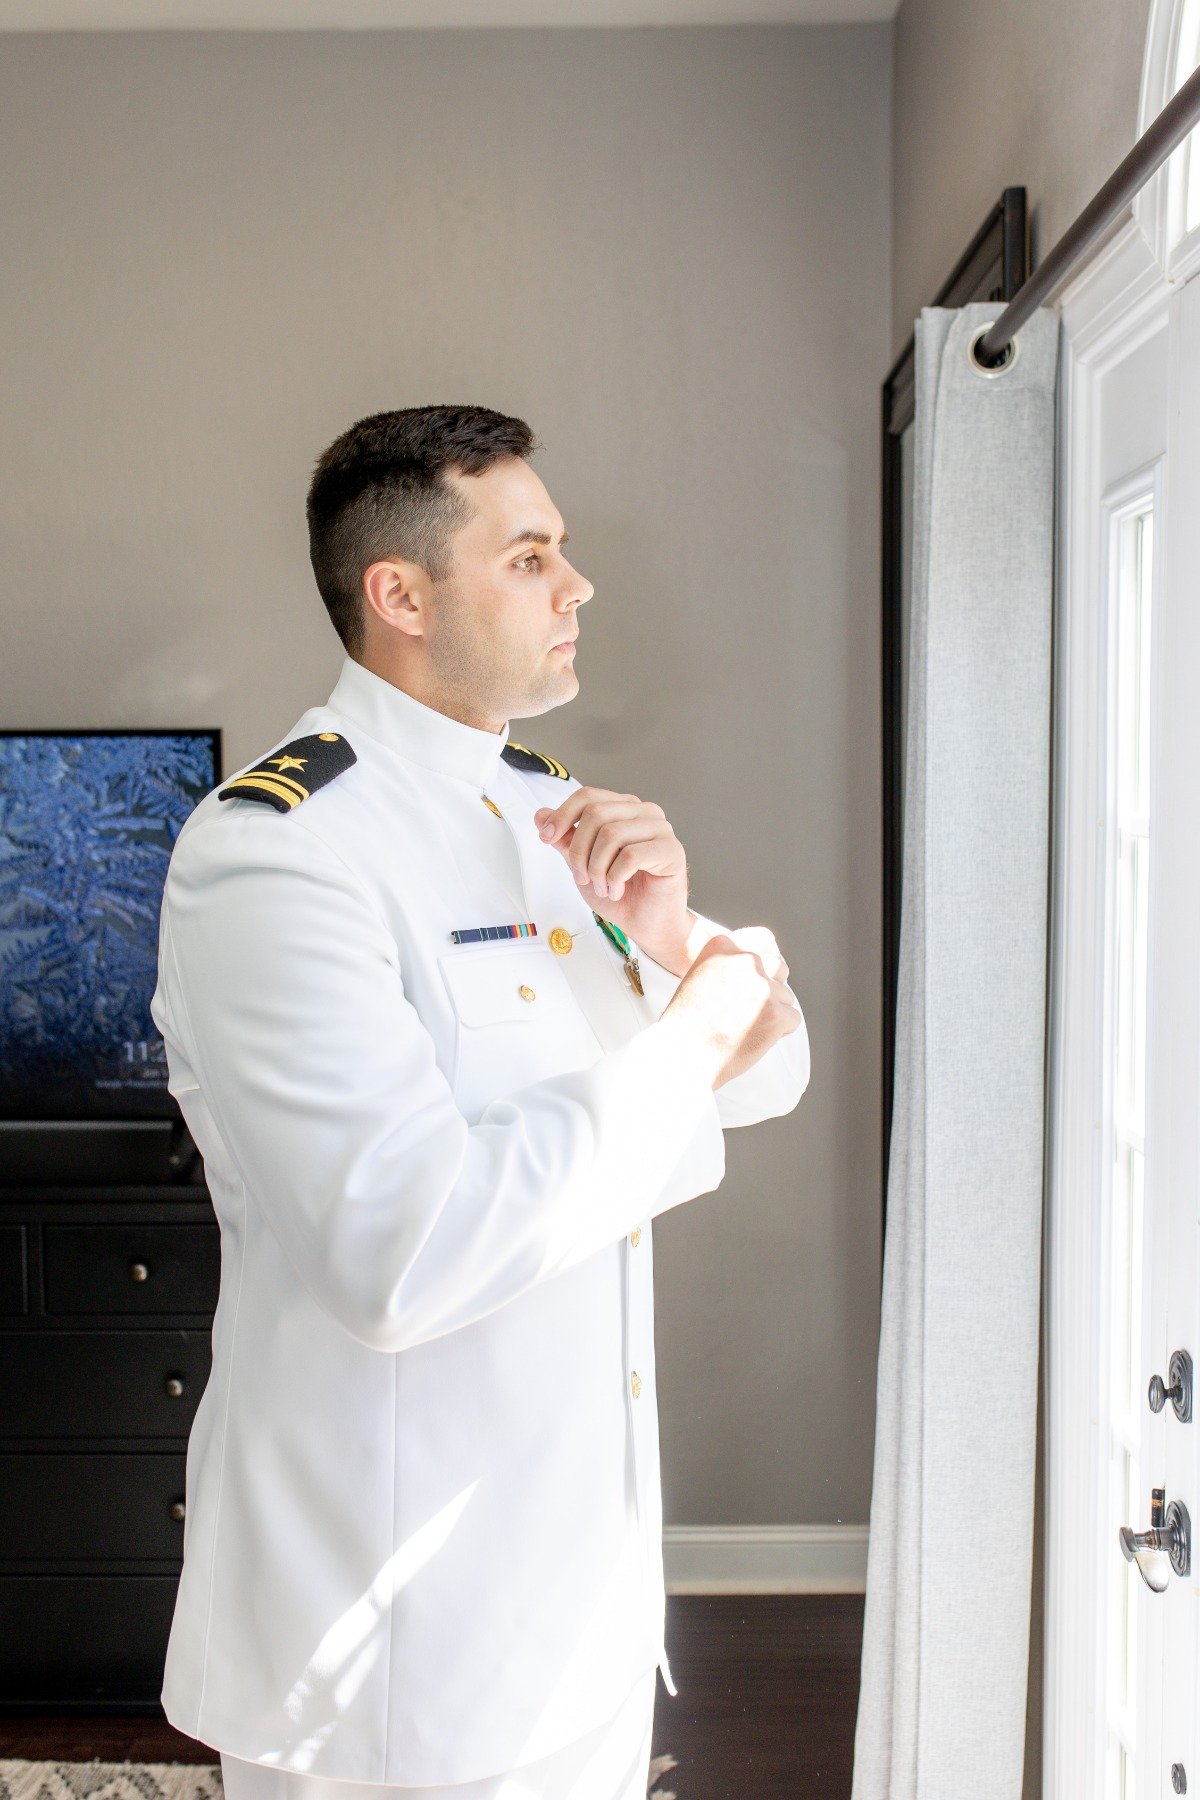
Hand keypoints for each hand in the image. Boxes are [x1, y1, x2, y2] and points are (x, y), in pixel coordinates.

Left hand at [533, 786, 691, 967]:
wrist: (646, 924)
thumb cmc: (622, 893)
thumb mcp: (583, 864)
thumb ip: (565, 839)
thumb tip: (541, 815)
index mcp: (625, 809)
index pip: (588, 797)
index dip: (562, 815)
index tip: (546, 838)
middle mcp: (644, 813)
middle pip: (596, 813)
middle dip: (579, 850)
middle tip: (582, 877)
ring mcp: (661, 830)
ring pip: (612, 834)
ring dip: (598, 868)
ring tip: (602, 887)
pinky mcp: (672, 851)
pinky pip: (631, 855)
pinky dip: (615, 878)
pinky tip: (617, 890)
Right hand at [658, 932, 801, 1088]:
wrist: (681, 1056)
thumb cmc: (684, 1024)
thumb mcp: (698, 976)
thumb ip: (727, 966)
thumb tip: (757, 967)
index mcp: (722, 946)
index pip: (762, 940)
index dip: (760, 966)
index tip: (750, 982)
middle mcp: (745, 960)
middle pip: (778, 966)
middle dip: (771, 986)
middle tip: (753, 1008)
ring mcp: (762, 987)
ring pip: (786, 996)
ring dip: (772, 1012)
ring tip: (745, 1029)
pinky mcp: (776, 1013)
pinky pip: (792, 1019)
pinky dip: (778, 1032)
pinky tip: (753, 1039)